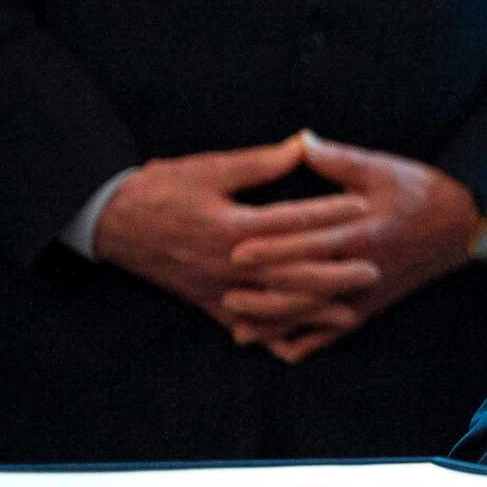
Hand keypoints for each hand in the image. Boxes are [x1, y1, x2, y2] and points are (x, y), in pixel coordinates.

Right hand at [91, 137, 374, 334]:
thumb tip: (304, 144)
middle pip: (290, 274)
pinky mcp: (207, 304)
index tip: (363, 206)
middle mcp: (227, 264)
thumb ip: (260, 163)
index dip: (328, 213)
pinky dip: (273, 337)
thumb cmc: (162, 189)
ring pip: (274, 308)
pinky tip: (300, 342)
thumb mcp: (209, 168)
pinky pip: (246, 327)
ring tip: (351, 312)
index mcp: (230, 227)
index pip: (290, 221)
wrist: (112, 221)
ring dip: (313, 312)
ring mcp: (217, 289)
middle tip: (374, 270)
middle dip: (334, 274)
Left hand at [222, 132, 479, 362]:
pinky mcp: (371, 307)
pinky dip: (307, 342)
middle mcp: (364, 267)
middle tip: (222, 293)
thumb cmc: (419, 191)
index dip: (273, 247)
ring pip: (317, 316)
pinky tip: (277, 348)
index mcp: (363, 230)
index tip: (236, 249)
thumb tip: (300, 140)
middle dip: (264, 292)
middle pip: (307, 285)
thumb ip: (336, 159)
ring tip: (238, 326)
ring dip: (277, 324)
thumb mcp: (381, 168)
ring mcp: (368, 292)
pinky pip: (335, 332)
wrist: (461, 226)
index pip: (311, 241)